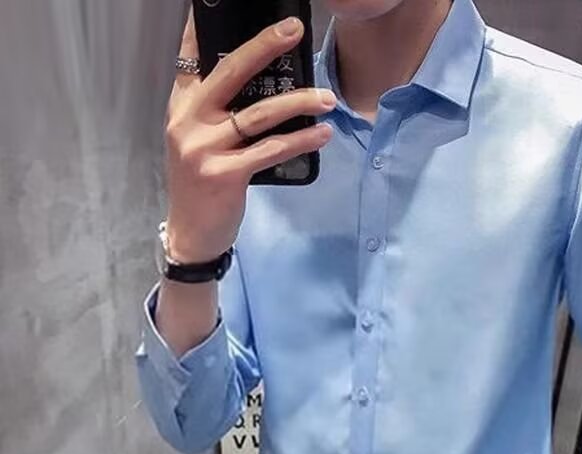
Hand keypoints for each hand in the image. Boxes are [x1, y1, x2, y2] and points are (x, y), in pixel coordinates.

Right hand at [164, 9, 336, 261]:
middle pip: (230, 73)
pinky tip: (322, 134)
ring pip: (259, 114)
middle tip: (295, 31)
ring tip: (328, 98)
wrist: (192, 233)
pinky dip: (301, 141)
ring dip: (299, 103)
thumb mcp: (199, 141)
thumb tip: (259, 86)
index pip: (193, 56)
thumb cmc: (202, 185)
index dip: (205, 26)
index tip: (222, 0)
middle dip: (264, 47)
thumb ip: (217, 112)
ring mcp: (205, 148)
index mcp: (182, 107)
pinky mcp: (226, 175)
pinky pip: (271, 151)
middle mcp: (189, 121)